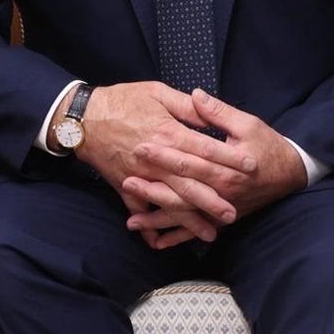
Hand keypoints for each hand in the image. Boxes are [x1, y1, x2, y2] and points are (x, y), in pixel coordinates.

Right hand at [77, 81, 256, 245]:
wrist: (83, 118)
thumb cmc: (122, 100)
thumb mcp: (157, 92)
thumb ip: (186, 106)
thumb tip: (209, 112)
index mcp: (168, 134)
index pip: (206, 149)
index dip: (230, 158)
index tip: (250, 167)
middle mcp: (157, 160)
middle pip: (191, 184)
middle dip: (214, 200)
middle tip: (235, 213)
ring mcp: (141, 176)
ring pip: (170, 202)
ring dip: (190, 220)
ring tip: (210, 233)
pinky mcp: (125, 186)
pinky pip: (139, 210)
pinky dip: (148, 227)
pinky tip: (161, 241)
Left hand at [122, 89, 306, 234]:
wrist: (290, 174)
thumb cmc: (268, 145)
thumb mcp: (247, 123)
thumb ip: (218, 112)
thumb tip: (196, 95)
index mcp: (226, 167)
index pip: (188, 160)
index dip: (163, 155)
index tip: (139, 147)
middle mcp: (221, 192)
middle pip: (181, 192)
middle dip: (152, 189)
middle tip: (126, 183)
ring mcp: (221, 209)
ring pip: (185, 216)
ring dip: (158, 219)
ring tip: (132, 221)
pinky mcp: (222, 218)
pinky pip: (196, 231)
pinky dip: (176, 237)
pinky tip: (155, 242)